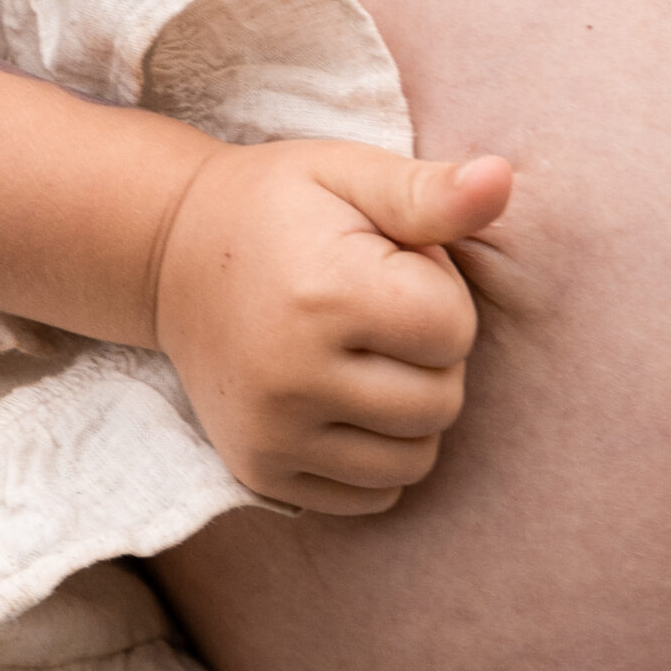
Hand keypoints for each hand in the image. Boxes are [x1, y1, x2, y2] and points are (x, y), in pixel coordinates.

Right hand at [153, 141, 513, 513]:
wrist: (169, 254)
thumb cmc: (279, 207)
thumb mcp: (350, 174)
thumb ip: (431, 190)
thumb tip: (501, 180)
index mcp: (324, 294)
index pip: (453, 329)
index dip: (437, 288)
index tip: (387, 263)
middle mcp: (293, 376)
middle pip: (442, 400)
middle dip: (429, 352)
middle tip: (374, 308)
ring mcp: (273, 434)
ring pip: (415, 458)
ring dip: (410, 409)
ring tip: (361, 352)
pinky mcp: (262, 472)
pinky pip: (374, 495)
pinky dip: (378, 453)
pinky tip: (343, 399)